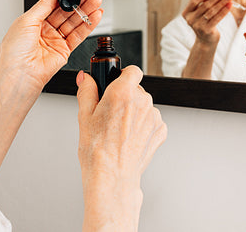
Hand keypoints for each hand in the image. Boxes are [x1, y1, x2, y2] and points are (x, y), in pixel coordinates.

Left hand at [0, 0, 103, 91]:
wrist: (19, 74)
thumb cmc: (14, 51)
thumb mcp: (27, 20)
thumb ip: (44, 3)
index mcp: (33, 21)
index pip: (54, 3)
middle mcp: (45, 30)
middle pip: (67, 11)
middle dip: (81, 0)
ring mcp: (56, 40)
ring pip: (75, 22)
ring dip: (87, 10)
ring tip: (98, 0)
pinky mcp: (65, 51)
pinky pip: (79, 35)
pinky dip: (89, 25)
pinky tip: (96, 15)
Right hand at [76, 66, 166, 231]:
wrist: (112, 175)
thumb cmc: (97, 150)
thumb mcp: (84, 115)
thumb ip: (87, 90)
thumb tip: (86, 78)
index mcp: (122, 93)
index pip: (132, 70)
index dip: (123, 75)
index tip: (117, 82)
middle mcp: (142, 101)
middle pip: (136, 89)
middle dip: (126, 97)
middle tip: (111, 114)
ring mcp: (154, 116)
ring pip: (144, 105)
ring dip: (135, 112)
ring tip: (120, 130)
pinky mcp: (161, 130)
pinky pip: (152, 120)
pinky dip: (143, 126)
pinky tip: (129, 137)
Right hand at [182, 0, 232, 44]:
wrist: (206, 40)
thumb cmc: (204, 22)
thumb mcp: (203, 11)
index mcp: (186, 13)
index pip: (194, 0)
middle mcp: (190, 19)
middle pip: (205, 5)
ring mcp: (197, 25)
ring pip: (212, 11)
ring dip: (223, 2)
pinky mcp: (206, 30)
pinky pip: (217, 18)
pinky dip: (224, 11)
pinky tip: (230, 5)